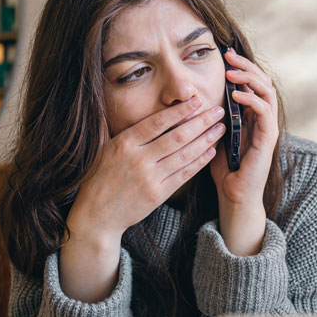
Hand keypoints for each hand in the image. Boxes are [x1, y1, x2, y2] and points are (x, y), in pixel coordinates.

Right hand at [67, 95, 225, 237]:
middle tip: (218, 111)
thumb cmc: (99, 178)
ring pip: (184, 155)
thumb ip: (118, 130)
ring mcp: (150, 178)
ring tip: (219, 129)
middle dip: (201, 122)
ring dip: (205, 140)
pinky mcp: (158, 194)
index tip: (197, 100)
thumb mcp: (103, 149)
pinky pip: (184, 174)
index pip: (158, 122)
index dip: (180, 110)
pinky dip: (199, 162)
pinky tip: (210, 151)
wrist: (96, 215)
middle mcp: (139, 159)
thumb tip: (120, 105)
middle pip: (177, 136)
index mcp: (124, 144)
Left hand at [209, 48, 278, 211]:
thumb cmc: (224, 168)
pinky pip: (265, 111)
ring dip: (250, 78)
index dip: (241, 67)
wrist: (234, 195)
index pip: (252, 83)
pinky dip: (251, 99)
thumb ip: (213, 116)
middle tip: (230, 55)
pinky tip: (236, 94)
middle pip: (263, 81)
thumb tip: (197, 96)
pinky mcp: (268, 139)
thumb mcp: (215, 135)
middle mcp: (264, 119)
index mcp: (252, 116)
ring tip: (231, 72)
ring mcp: (268, 128)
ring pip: (267, 91)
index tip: (225, 55)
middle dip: (246, 66)